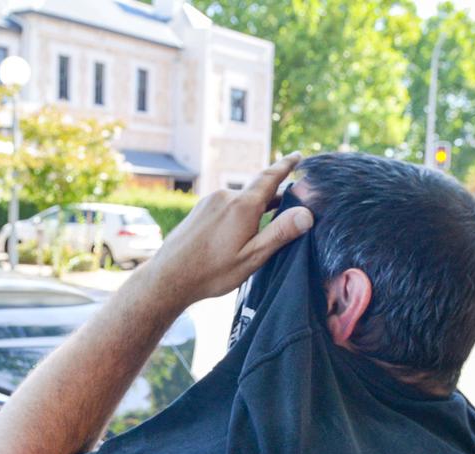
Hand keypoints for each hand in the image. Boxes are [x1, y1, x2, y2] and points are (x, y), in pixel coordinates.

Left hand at [145, 152, 314, 306]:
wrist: (169, 277)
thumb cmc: (212, 272)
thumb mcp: (252, 257)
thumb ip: (280, 233)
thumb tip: (306, 214)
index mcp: (242, 206)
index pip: (270, 177)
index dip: (286, 165)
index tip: (298, 155)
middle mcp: (225, 197)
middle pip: (258, 191)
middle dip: (275, 198)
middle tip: (292, 208)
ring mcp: (210, 202)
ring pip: (242, 201)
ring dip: (256, 210)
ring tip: (264, 230)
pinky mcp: (201, 210)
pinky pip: (227, 206)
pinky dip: (240, 214)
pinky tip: (239, 234)